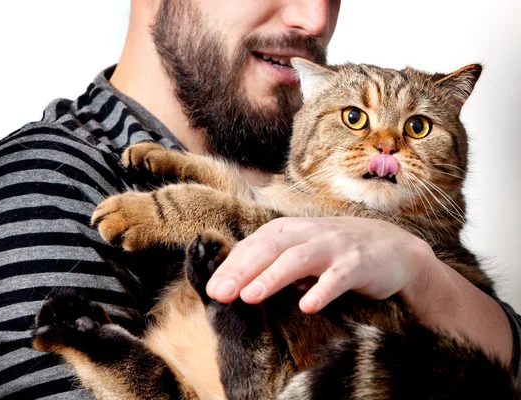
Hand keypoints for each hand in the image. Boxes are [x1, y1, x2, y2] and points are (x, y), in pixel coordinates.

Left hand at [205, 216, 433, 313]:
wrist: (392, 248)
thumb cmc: (335, 252)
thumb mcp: (300, 251)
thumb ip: (271, 262)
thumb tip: (233, 283)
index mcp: (289, 231)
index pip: (253, 246)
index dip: (231, 267)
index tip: (211, 290)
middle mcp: (308, 233)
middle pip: (269, 248)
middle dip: (242, 270)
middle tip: (221, 294)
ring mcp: (333, 246)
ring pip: (298, 259)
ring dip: (272, 277)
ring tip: (250, 296)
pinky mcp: (358, 263)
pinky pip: (338, 277)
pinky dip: (322, 290)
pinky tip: (307, 306)